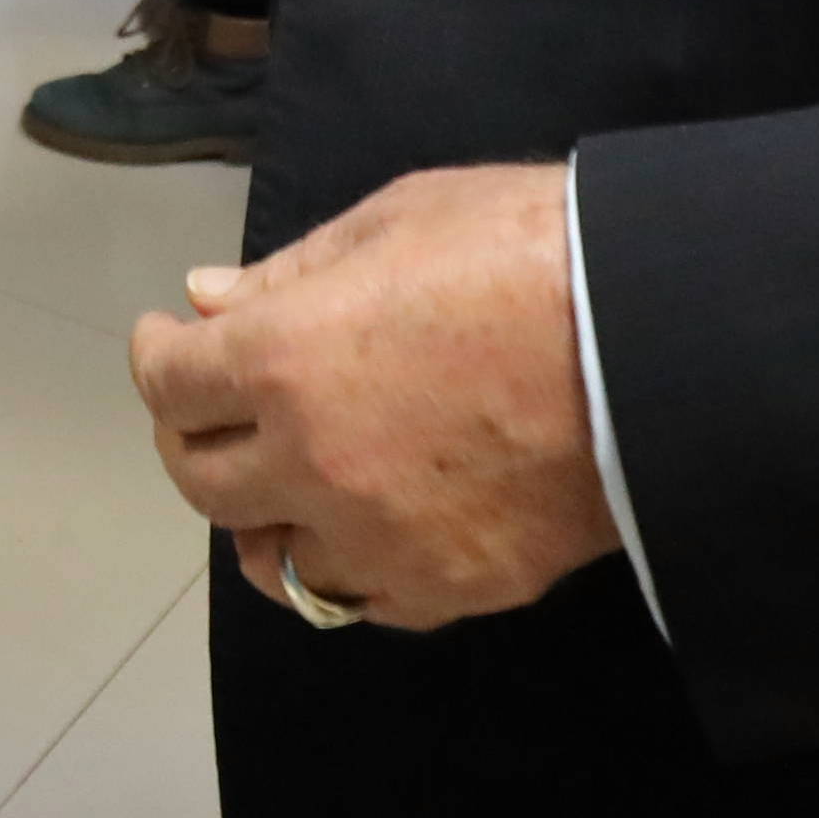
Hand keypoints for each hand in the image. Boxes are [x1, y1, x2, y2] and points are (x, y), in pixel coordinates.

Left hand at [129, 163, 620, 631]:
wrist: (659, 340)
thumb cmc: (527, 250)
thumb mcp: (400, 219)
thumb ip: (292, 271)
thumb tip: (208, 302)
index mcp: (285, 361)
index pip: (170, 383)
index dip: (159, 354)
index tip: (173, 338)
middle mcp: (310, 465)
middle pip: (198, 479)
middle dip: (190, 433)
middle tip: (214, 404)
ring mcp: (375, 541)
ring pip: (270, 558)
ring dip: (263, 514)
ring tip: (287, 479)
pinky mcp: (444, 589)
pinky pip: (359, 598)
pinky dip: (345, 562)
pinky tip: (366, 522)